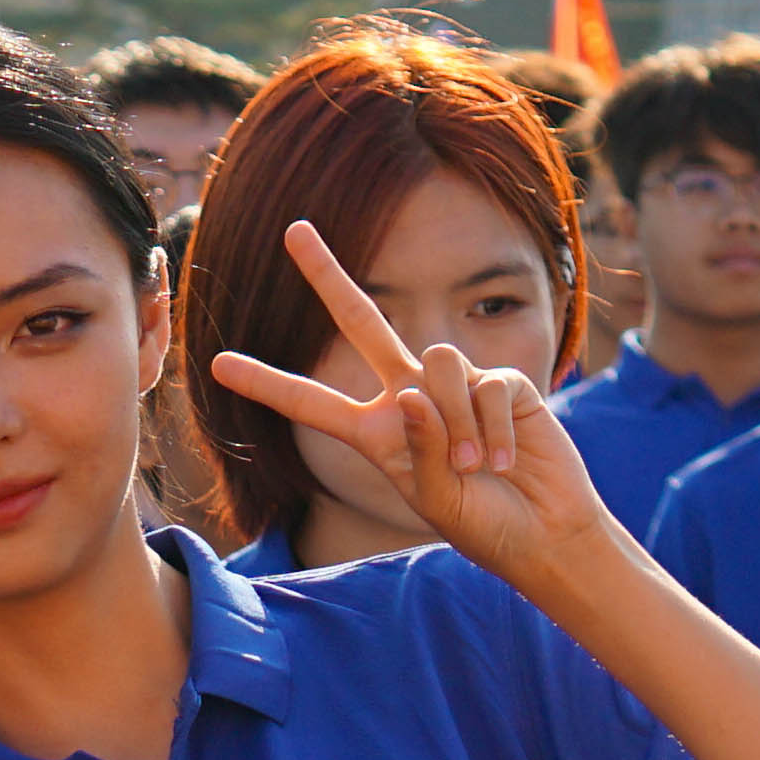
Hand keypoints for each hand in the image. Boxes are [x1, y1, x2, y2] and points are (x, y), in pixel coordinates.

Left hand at [207, 221, 620, 595]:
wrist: (542, 530)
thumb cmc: (481, 522)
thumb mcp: (434, 498)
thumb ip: (417, 448)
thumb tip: (414, 392)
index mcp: (375, 431)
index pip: (312, 402)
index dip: (267, 384)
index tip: (217, 364)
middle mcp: (408, 396)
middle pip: (362, 321)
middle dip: (328, 275)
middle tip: (293, 230)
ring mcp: (454, 383)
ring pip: (434, 362)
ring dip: (455, 422)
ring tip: (475, 465)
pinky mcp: (501, 379)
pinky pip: (484, 384)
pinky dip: (493, 428)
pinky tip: (506, 458)